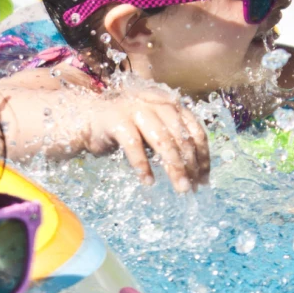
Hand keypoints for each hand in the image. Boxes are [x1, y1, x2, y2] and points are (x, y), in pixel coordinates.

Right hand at [84, 87, 209, 191]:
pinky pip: (134, 147)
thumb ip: (172, 141)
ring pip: (164, 141)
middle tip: (193, 189)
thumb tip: (195, 172)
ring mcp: (137, 110)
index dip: (203, 156)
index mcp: (171, 104)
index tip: (204, 179)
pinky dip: (143, 166)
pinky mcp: (117, 121)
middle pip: (182, 138)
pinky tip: (148, 182)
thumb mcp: (154, 130)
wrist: (89, 117)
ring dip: (174, 168)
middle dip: (191, 166)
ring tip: (181, 188)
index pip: (195, 131)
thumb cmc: (126, 127)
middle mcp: (157, 103)